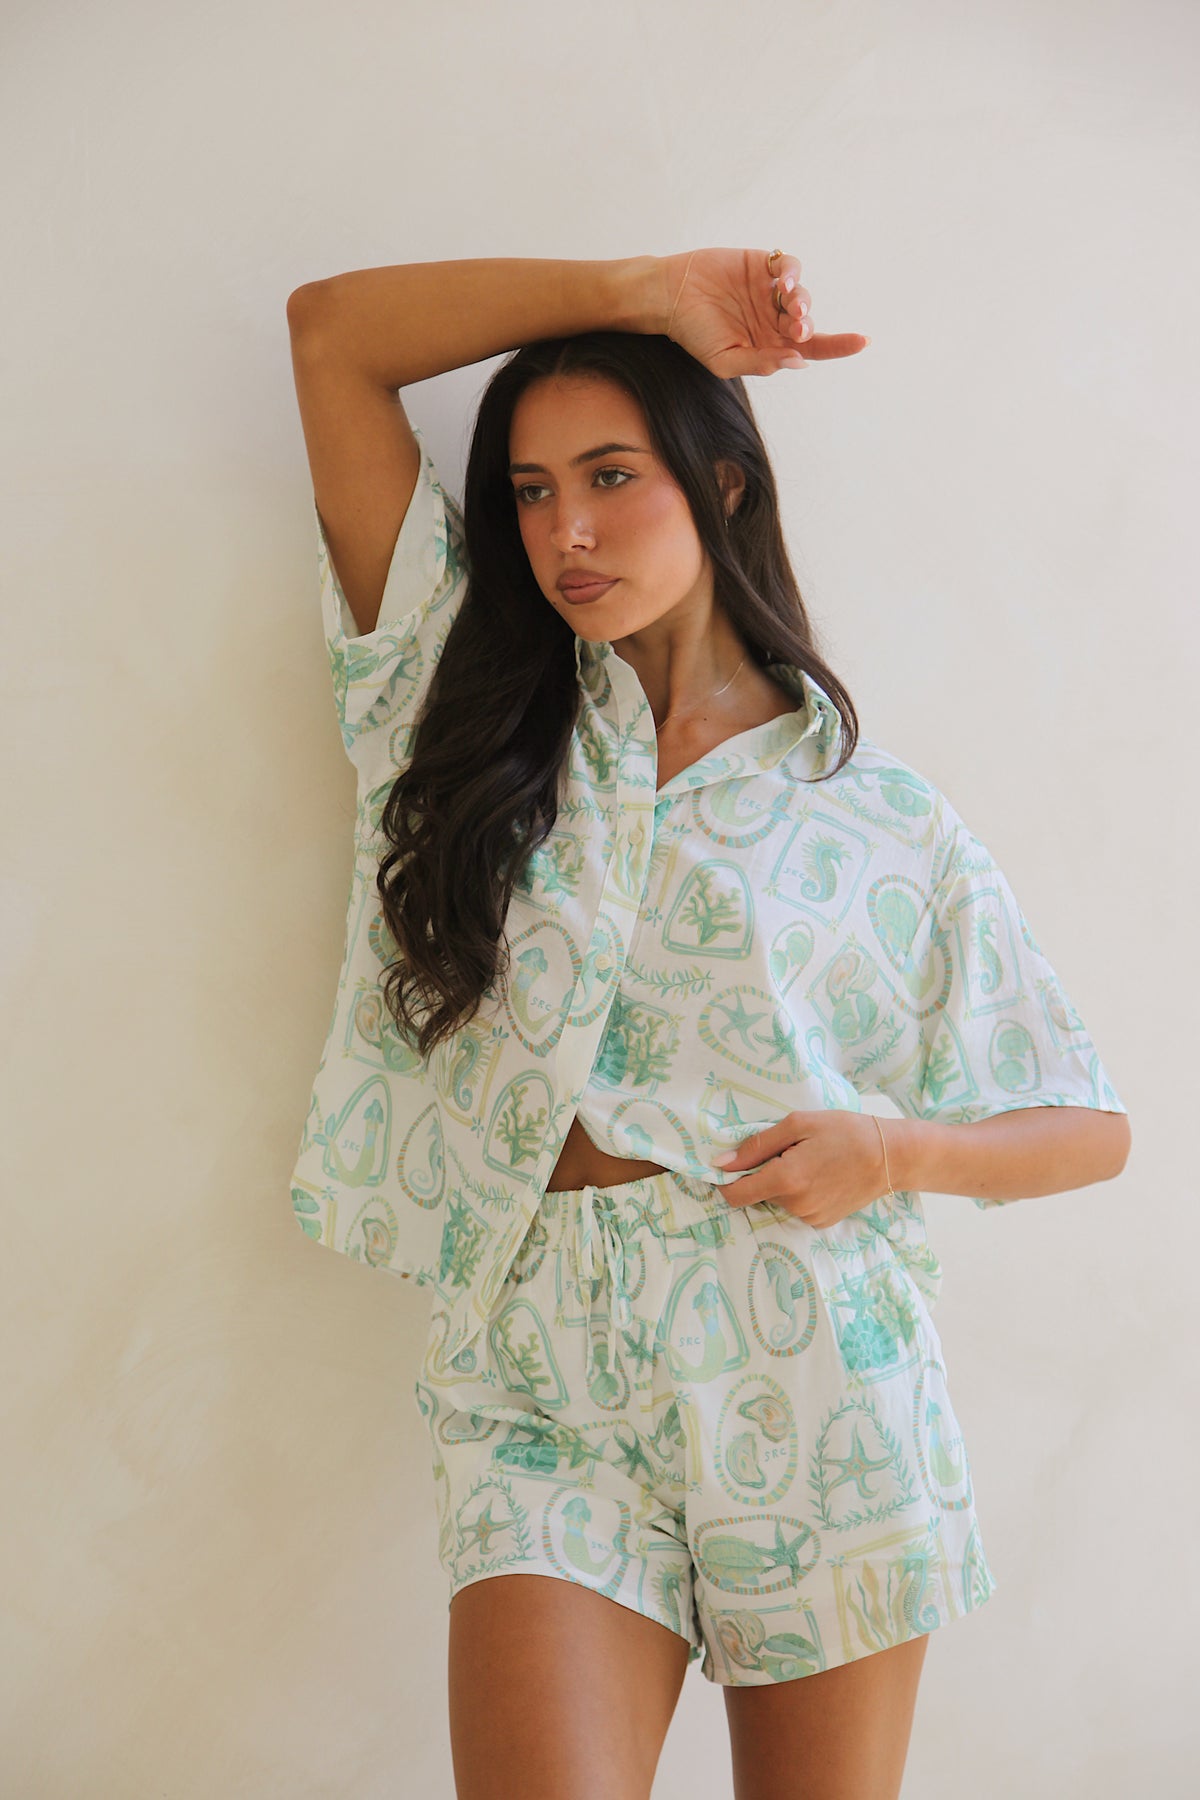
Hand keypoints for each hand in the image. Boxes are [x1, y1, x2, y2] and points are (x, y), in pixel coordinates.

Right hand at [657, 247, 868, 379]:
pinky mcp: (762, 264)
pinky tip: (783, 280)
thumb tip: (799, 361)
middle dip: (808, 323)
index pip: (812, 349)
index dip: (839, 345)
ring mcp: (769, 290)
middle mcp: (774, 319)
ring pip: (802, 294)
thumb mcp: (725, 360)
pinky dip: (792, 272)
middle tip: (797, 324)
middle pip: (808, 322)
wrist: (668, 297)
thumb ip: (761, 362)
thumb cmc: (693, 334)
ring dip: (802, 299)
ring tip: (789, 303)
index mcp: (770, 345)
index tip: (864, 341)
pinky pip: (789, 265)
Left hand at [711, 1109, 894, 1228]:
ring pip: (778, 1200)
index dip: (726, 1180)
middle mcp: (795, 1206)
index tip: (731, 1164)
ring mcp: (810, 1217)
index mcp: (786, 1180)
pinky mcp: (822, 1222)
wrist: (891, 1156)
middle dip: (763, 1173)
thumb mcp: (799, 1124)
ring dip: (783, 1182)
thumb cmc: (845, 1131)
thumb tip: (721, 1163)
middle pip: (758, 1194)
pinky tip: (820, 1174)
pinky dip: (800, 1192)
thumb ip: (756, 1145)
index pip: (735, 1195)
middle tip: (789, 1150)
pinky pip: (797, 1207)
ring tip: (810, 1160)